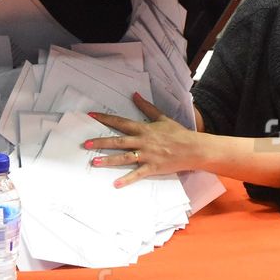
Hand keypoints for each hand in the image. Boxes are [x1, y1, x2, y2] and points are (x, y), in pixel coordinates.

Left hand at [85, 93, 204, 187]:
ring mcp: (147, 155)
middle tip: (86, 144)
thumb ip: (147, 107)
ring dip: (108, 160)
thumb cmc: (178, 133)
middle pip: (118, 141)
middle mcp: (143, 141)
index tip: (91, 116)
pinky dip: (127, 179)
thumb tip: (135, 95)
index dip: (105, 119)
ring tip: (94, 162)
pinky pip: (137, 174)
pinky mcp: (152, 167)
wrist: (193, 148)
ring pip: (124, 157)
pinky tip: (116, 184)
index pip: (121, 122)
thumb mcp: (162, 117)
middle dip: (101, 142)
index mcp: (144, 129)